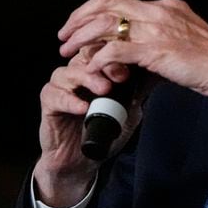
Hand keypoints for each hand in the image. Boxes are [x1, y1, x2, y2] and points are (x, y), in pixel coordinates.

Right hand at [33, 41, 153, 207]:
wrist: (83, 160)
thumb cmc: (104, 130)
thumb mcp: (128, 108)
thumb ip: (139, 89)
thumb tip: (159, 71)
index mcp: (95, 68)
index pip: (102, 48)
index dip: (117, 51)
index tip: (136, 61)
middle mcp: (76, 71)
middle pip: (85, 55)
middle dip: (104, 62)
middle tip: (121, 75)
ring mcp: (61, 86)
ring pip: (68, 72)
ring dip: (88, 79)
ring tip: (104, 89)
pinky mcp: (48, 103)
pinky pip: (54, 95)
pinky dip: (69, 100)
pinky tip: (83, 108)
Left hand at [58, 0, 207, 106]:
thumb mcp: (185, 39)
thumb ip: (160, 38)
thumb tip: (135, 52)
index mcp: (166, 7)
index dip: (92, 9)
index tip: (80, 23)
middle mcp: (159, 12)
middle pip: (105, 3)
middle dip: (78, 18)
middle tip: (65, 36)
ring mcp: (157, 29)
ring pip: (105, 24)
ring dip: (82, 39)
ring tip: (70, 52)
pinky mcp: (156, 49)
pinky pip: (116, 49)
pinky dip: (98, 58)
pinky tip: (92, 68)